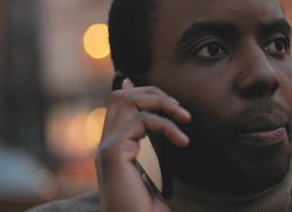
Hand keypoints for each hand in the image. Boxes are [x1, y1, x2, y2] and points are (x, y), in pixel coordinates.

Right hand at [95, 79, 190, 211]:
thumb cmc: (146, 209)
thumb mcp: (152, 173)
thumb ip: (151, 150)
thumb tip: (155, 128)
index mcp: (113, 147)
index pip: (118, 106)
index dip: (139, 91)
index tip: (167, 97)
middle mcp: (105, 144)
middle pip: (121, 97)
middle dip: (153, 93)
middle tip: (180, 109)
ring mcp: (106, 148)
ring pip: (128, 101)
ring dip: (162, 103)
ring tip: (186, 118)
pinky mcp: (113, 153)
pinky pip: (141, 120)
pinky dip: (166, 125)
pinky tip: (182, 141)